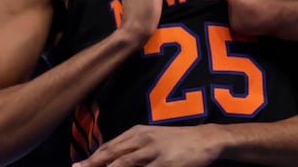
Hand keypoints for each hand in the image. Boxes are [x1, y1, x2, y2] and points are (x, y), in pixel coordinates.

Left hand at [72, 124, 224, 166]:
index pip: (108, 148)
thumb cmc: (177, 140)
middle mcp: (143, 140)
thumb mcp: (153, 137)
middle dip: (92, 165)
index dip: (91, 159)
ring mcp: (154, 152)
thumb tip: (109, 158)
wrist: (206, 139)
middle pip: (111, 156)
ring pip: (123, 166)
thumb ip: (132, 146)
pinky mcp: (166, 164)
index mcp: (137, 133)